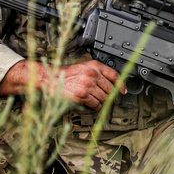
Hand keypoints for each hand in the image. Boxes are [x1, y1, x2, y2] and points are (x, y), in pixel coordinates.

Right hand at [0, 59, 125, 109]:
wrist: (50, 79)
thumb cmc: (66, 74)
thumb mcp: (83, 67)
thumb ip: (97, 72)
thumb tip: (111, 83)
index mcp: (94, 65)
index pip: (114, 75)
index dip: (121, 84)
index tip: (123, 91)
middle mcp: (93, 74)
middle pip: (110, 89)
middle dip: (110, 96)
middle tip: (107, 99)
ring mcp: (88, 85)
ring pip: (104, 98)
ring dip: (101, 102)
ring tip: (95, 101)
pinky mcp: (82, 95)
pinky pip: (96, 105)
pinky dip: (95, 107)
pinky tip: (91, 105)